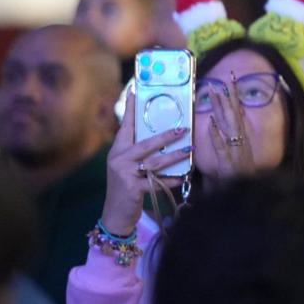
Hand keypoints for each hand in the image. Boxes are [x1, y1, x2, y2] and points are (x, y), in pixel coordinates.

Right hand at [101, 91, 189, 235]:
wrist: (114, 214)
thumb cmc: (125, 186)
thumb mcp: (126, 166)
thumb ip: (137, 151)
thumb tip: (159, 135)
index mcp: (118, 150)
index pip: (126, 126)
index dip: (132, 108)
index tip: (135, 90)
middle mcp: (119, 159)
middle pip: (146, 143)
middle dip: (166, 136)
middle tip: (184, 129)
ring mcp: (125, 174)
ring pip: (154, 162)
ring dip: (174, 156)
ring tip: (189, 149)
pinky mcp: (132, 189)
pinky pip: (157, 182)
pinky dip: (171, 179)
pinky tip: (183, 176)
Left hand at [206, 73, 254, 182]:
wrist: (247, 194)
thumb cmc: (239, 175)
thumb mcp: (240, 152)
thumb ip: (234, 135)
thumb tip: (232, 116)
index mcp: (241, 137)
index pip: (237, 112)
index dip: (233, 95)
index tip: (230, 79)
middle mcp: (240, 140)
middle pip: (232, 114)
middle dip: (226, 96)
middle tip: (219, 80)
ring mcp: (234, 150)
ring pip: (226, 125)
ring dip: (220, 108)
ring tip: (213, 93)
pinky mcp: (227, 162)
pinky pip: (221, 146)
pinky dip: (216, 135)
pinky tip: (211, 123)